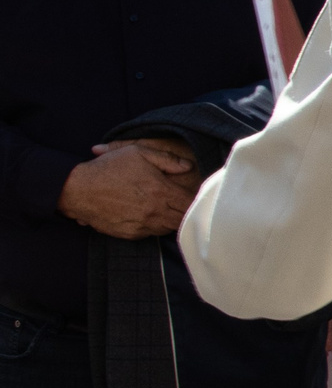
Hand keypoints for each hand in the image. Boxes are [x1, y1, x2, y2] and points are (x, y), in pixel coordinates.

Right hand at [60, 141, 199, 238]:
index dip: (197, 200)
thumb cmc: (108, 168)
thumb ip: (167, 159)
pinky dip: (154, 226)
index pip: (191, 202)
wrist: (77, 189)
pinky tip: (149, 215)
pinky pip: (150, 234)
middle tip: (185, 205)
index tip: (198, 196)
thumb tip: (188, 167)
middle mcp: (154, 211)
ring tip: (168, 209)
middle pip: (183, 219)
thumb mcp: (138, 153)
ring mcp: (141, 224)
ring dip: (171, 220)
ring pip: (168, 228)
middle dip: (187, 212)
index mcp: (160, 191)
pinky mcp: (129, 233)